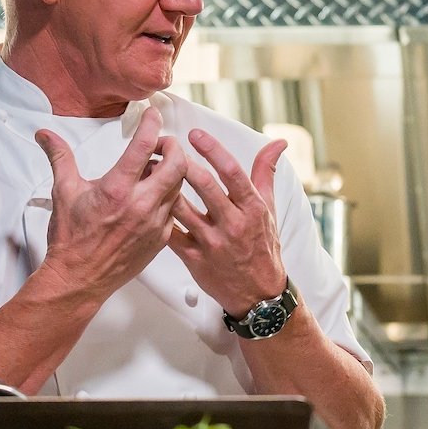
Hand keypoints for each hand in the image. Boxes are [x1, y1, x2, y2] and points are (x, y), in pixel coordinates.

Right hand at [34, 107, 187, 300]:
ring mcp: (155, 223)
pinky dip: (169, 196)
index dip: (152, 124)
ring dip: (172, 172)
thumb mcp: (63, 192)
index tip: (152, 115)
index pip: (145, 146)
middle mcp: (141, 205)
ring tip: (152, 171)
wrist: (78, 279)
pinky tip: (153, 196)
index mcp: (117, 190)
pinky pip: (175, 209)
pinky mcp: (161, 238)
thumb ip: (59, 157)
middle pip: (178, 164)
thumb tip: (45, 135)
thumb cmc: (71, 239)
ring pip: (180, 186)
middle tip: (159, 145)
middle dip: (173, 147)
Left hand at [169, 129, 288, 316]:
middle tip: (168, 148)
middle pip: (204, 186)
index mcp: (252, 208)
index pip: (233, 172)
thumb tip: (277, 143)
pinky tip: (150, 202)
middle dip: (183, 163)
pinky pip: (171, 235)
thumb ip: (266, 173)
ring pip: (182, 209)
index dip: (213, 150)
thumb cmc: (262, 246)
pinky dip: (159, 217)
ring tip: (153, 170)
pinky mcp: (195, 260)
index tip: (196, 134)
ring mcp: (213, 243)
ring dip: (165, 187)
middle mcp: (233, 224)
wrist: (258, 293)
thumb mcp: (268, 208)